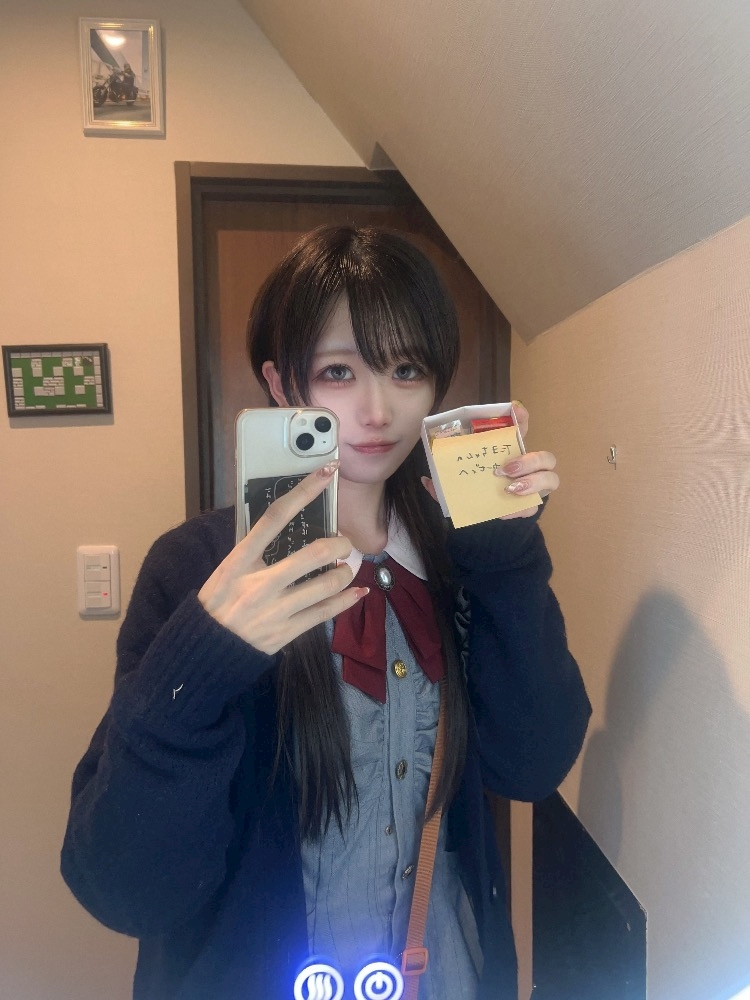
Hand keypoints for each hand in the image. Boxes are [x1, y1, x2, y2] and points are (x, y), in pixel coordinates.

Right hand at [198, 464, 366, 653]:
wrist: (207, 650)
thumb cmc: (218, 602)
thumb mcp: (226, 570)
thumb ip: (254, 550)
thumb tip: (285, 523)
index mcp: (239, 561)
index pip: (275, 517)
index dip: (304, 491)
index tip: (327, 473)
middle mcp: (259, 583)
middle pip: (314, 553)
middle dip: (340, 544)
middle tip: (346, 543)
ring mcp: (275, 609)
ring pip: (327, 584)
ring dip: (347, 573)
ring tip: (348, 568)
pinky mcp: (287, 632)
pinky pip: (326, 613)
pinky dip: (347, 600)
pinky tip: (358, 592)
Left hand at [420, 401, 558, 519]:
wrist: (481, 518)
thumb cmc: (473, 491)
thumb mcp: (456, 484)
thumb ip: (443, 482)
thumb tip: (427, 479)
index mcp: (509, 451)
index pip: (522, 428)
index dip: (522, 417)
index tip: (514, 410)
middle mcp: (527, 467)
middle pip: (546, 456)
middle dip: (529, 460)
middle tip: (504, 468)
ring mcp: (533, 487)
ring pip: (551, 478)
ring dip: (532, 481)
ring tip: (509, 488)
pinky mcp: (530, 507)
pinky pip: (533, 506)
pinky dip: (518, 508)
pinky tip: (504, 511)